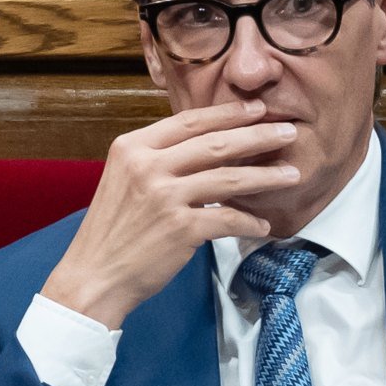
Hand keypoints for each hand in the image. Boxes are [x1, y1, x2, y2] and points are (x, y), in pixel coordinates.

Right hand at [39, 99, 300, 327]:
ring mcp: (165, 197)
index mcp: (133, 147)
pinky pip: (228, 219)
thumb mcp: (124, 178)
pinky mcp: (181, 228)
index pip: (190, 121)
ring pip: (230, 178)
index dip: (228, 113)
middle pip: (216, 143)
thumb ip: (157, 158)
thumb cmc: (112, 230)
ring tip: (292, 173)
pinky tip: (264, 225)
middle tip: (288, 131)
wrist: (93, 276)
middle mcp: (148, 166)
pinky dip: (250, 222)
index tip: (256, 109)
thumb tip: (205, 143)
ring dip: (266, 176)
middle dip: (258, 135)